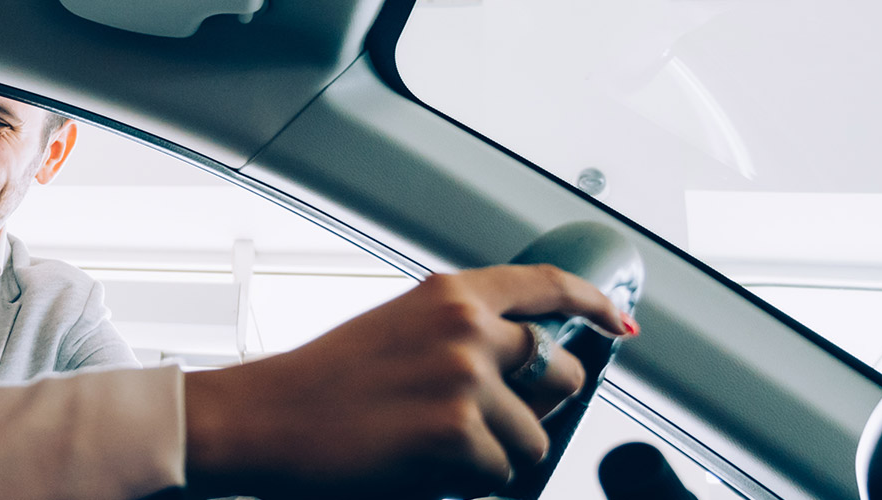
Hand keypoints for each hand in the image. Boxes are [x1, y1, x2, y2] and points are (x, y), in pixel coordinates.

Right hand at [181, 264, 630, 498]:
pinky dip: (466, 481)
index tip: (618, 323)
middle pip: (558, 373)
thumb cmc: (320, 384)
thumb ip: (460, 334)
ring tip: (430, 446)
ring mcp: (465, 380)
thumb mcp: (396, 331)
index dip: (593, 305)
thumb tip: (528, 365)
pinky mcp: (458, 435)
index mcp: (449, 294)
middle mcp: (466, 328)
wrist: (263, 419)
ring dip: (494, 453)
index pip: (547, 287)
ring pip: (533, 437)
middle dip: (539, 405)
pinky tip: (418, 465)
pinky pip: (499, 473)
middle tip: (490, 420)